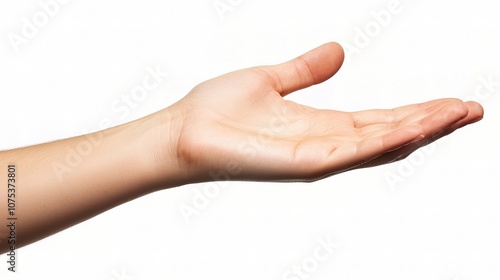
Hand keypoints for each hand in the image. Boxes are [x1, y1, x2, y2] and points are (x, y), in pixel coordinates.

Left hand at [156, 42, 482, 182]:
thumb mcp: (272, 79)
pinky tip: (416, 127)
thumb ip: (306, 70)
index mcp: (321, 123)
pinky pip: (354, 151)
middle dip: (431, 122)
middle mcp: (325, 142)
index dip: (416, 110)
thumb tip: (340, 51)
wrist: (183, 129)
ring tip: (458, 113)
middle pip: (390, 133)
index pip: (380, 118)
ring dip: (420, 129)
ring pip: (380, 144)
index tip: (450, 101)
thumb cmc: (219, 109)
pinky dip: (386, 140)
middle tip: (471, 108)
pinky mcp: (303, 162)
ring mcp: (317, 156)